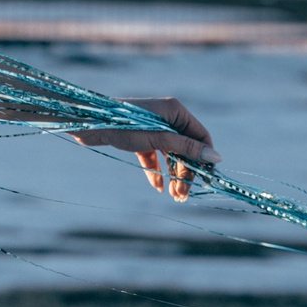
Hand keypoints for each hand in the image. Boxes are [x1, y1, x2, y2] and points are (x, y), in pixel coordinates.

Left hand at [72, 96, 216, 202]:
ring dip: (173, 175)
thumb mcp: (159, 139)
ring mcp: (153, 128)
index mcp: (175, 111)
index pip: (200, 136)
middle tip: (182, 195)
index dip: (205, 158)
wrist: (90, 123)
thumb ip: (187, 148)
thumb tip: (216, 158)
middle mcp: (167, 118)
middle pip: (185, 149)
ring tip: (173, 195)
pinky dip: (157, 171)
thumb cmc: (126, 126)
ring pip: (170, 155)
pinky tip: (157, 187)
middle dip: (185, 172)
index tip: (206, 180)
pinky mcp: (140, 138)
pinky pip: (154, 157)